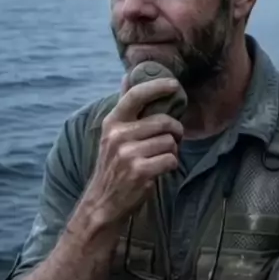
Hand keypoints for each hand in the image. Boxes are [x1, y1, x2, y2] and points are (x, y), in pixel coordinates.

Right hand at [86, 77, 183, 225]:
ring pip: (170, 142)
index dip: (157, 86)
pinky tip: (160, 170)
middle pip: (164, 122)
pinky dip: (171, 165)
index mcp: (112, 122)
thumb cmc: (113, 166)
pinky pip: (171, 159)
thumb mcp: (112, 135)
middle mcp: (118, 135)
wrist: (103, 203)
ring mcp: (128, 154)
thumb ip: (124, 108)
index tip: (173, 84)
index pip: (136, 95)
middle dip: (175, 131)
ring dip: (172, 151)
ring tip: (160, 158)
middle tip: (174, 138)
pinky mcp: (140, 171)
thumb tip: (127, 76)